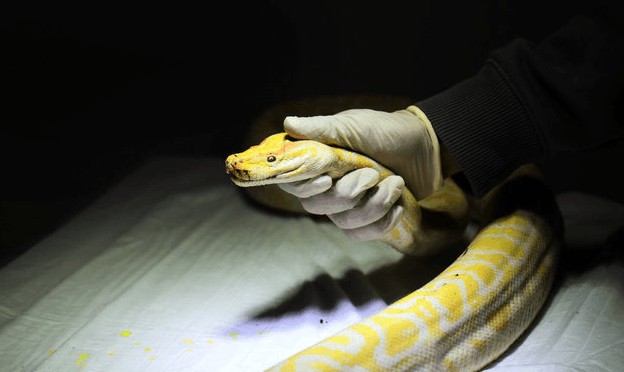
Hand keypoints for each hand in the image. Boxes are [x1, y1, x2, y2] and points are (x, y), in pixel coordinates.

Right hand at [278, 106, 443, 241]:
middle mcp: (326, 186)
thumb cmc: (387, 132)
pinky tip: (397, 206)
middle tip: (373, 174)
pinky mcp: (366, 220)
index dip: (305, 187)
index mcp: (318, 162)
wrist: (426, 147)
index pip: (293, 183)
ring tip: (396, 183)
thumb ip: (322, 128)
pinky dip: (382, 223)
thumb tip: (288, 124)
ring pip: (343, 223)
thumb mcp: (354, 126)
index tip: (327, 181)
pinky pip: (361, 235)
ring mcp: (346, 206)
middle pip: (316, 206)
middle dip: (348, 194)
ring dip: (374, 205)